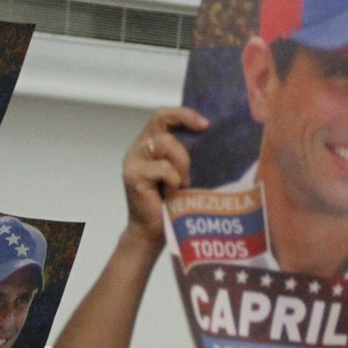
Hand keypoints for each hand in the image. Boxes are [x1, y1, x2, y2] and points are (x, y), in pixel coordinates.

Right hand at [125, 107, 204, 243]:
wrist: (153, 233)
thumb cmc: (172, 204)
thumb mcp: (184, 173)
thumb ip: (188, 154)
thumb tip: (214, 137)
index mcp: (149, 145)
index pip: (162, 116)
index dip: (183, 114)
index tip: (205, 124)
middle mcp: (139, 149)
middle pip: (161, 120)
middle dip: (185, 124)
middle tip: (204, 134)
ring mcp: (134, 161)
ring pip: (165, 143)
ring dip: (182, 162)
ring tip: (184, 182)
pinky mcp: (133, 176)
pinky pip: (163, 168)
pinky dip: (174, 180)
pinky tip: (172, 194)